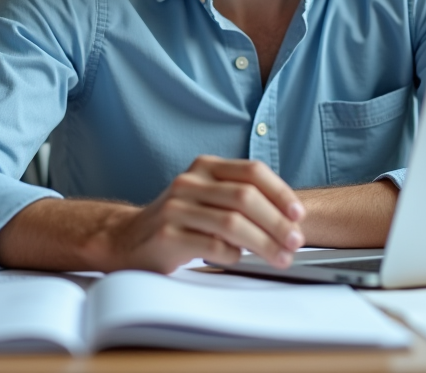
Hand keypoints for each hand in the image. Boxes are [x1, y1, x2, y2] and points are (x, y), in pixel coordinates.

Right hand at [102, 155, 305, 273]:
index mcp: (205, 167)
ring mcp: (175, 207)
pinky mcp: (166, 234)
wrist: (127, 240)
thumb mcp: (207, 197)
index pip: (252, 171)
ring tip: (280, 258)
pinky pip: (211, 246)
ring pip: (232, 223)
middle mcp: (189, 181)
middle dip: (277, 223)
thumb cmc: (178, 221)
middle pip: (245, 198)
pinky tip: (237, 259)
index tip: (298, 215)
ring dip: (263, 244)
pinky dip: (232, 255)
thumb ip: (239, 198)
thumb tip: (288, 218)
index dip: (280, 192)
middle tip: (295, 241)